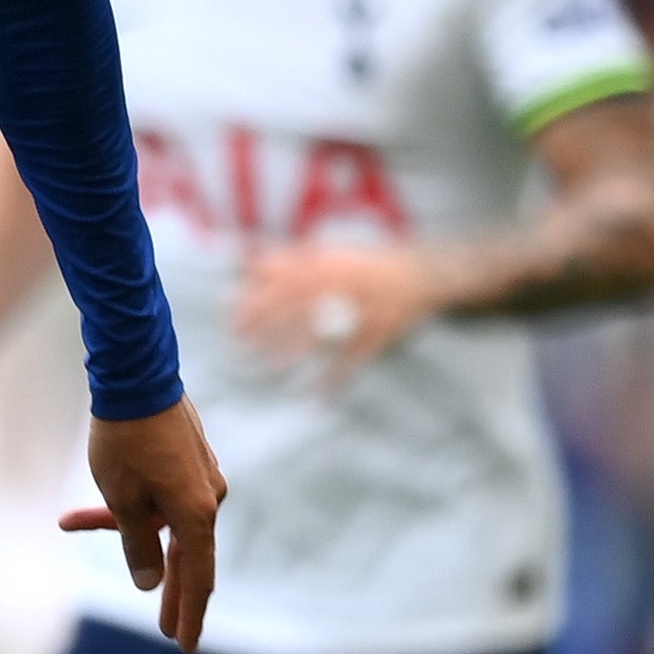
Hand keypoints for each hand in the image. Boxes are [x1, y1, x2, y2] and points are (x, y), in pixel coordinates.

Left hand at [61, 398, 226, 652]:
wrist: (136, 372)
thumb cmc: (126, 439)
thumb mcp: (123, 500)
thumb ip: (137, 545)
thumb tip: (151, 583)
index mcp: (197, 513)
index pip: (197, 577)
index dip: (190, 614)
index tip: (186, 645)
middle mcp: (208, 497)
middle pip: (186, 555)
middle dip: (168, 589)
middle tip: (165, 630)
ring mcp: (201, 476)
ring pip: (164, 520)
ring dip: (124, 530)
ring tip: (73, 523)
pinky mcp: (187, 458)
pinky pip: (161, 495)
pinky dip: (129, 505)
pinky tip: (80, 507)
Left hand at [233, 239, 440, 376]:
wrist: (422, 274)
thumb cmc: (366, 267)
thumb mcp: (330, 255)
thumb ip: (294, 262)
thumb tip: (252, 267)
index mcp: (328, 263)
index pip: (281, 280)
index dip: (255, 299)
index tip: (231, 317)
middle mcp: (342, 283)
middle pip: (295, 306)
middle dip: (265, 326)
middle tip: (240, 346)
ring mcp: (362, 308)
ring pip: (321, 333)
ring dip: (292, 352)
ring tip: (268, 368)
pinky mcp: (380, 331)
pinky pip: (353, 359)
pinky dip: (333, 380)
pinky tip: (315, 397)